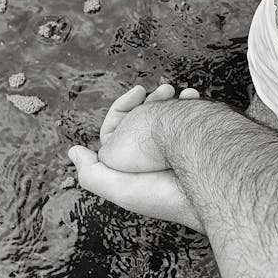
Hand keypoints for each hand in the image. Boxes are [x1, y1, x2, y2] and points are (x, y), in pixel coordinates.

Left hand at [68, 84, 204, 231]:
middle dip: (151, 101)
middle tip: (166, 89)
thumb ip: (91, 173)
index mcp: (134, 166)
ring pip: (165, 116)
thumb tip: (74, 151)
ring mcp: (176, 148)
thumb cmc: (166, 189)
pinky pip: (186, 117)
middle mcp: (153, 157)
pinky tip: (194, 98)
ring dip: (170, 101)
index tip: (138, 92)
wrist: (204, 175)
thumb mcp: (119, 188)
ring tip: (181, 92)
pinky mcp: (196, 141)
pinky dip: (189, 106)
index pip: (118, 133)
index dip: (122, 109)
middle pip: (143, 120)